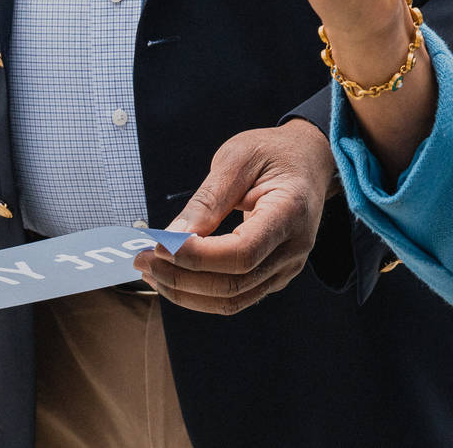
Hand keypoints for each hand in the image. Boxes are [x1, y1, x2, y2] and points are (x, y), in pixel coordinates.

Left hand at [131, 120, 336, 314]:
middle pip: (234, 284)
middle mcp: (295, 248)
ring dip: (185, 292)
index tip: (160, 245)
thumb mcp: (237, 158)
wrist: (309, 160)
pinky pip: (234, 297)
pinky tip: (174, 274)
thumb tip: (171, 238)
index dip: (197, 257)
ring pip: (232, 300)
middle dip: (181, 278)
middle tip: (142, 259)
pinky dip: (199, 293)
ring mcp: (287, 267)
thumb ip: (207, 200)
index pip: (242, 253)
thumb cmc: (273, 153)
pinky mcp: (274, 275)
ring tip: (151, 271)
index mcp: (291, 212)